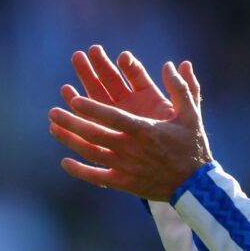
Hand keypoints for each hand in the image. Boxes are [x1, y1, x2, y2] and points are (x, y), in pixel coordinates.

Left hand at [49, 60, 212, 201]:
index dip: (92, 108)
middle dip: (71, 122)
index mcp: (144, 130)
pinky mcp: (124, 183)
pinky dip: (79, 170)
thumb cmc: (193, 146)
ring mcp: (125, 167)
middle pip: (95, 134)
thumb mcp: (191, 114)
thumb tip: (173, 64)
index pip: (112, 117)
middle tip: (53, 111)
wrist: (196, 185)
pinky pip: (97, 177)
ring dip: (70, 140)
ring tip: (54, 127)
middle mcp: (131, 148)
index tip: (73, 99)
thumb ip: (181, 88)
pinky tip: (65, 161)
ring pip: (91, 153)